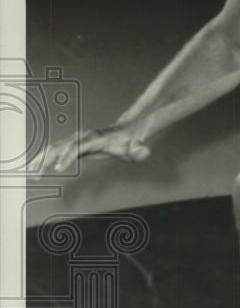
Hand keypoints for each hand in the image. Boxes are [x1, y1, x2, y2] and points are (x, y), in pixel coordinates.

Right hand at [34, 124, 150, 175]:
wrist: (127, 132)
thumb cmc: (131, 142)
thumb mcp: (137, 147)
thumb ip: (139, 150)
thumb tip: (142, 151)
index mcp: (94, 138)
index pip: (77, 147)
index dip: (67, 156)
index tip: (59, 169)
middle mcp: (81, 137)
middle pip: (59, 146)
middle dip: (47, 160)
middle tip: (36, 175)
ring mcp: (75, 140)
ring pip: (53, 148)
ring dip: (40, 160)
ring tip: (30, 174)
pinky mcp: (73, 145)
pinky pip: (54, 152)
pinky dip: (43, 160)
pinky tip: (35, 170)